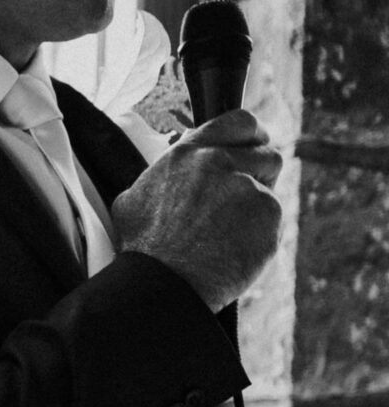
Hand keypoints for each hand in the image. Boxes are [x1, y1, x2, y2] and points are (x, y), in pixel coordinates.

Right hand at [113, 108, 283, 311]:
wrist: (163, 284)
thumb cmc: (143, 249)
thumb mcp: (134, 200)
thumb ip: (162, 176)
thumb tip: (171, 168)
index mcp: (187, 154)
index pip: (239, 121)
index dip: (254, 134)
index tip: (257, 145)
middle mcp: (219, 162)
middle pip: (266, 155)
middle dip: (260, 175)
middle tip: (243, 201)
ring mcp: (247, 186)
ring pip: (270, 190)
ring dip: (259, 205)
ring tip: (231, 231)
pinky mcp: (268, 213)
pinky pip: (273, 221)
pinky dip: (258, 236)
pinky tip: (234, 251)